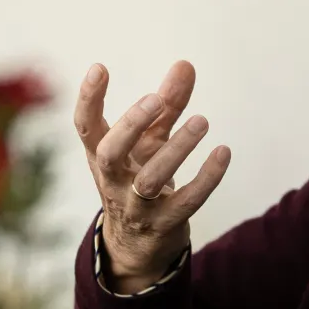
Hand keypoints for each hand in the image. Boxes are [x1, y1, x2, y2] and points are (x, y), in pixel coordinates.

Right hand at [74, 60, 230, 292]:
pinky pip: (186, 202)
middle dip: (130, 125)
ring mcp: (137, 206)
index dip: (88, 99)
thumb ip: (167, 104)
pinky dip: (206, 178)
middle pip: (109, 154)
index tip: (100, 68)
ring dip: (176, 149)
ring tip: (202, 121)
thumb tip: (185, 64)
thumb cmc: (140, 177)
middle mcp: (112, 181)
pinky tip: (223, 153)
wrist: (138, 244)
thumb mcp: (149, 141)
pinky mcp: (165, 224)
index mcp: (101, 156)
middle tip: (155, 100)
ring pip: (149, 180)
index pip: (85, 127)